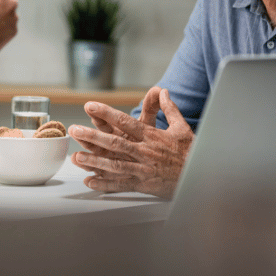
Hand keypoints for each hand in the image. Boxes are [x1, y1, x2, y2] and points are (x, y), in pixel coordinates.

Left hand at [69, 87, 193, 198]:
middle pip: (115, 142)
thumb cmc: (190, 151)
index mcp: (151, 136)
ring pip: (115, 164)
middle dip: (92, 136)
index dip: (106, 113)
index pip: (125, 122)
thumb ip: (169, 108)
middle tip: (73, 129)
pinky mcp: (144, 184)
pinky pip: (121, 184)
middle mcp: (145, 152)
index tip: (90, 105)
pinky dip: (105, 184)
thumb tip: (163, 91)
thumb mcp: (181, 127)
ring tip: (76, 156)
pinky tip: (90, 181)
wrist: (201, 176)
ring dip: (94, 160)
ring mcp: (143, 169)